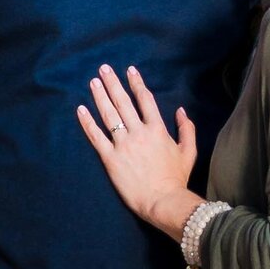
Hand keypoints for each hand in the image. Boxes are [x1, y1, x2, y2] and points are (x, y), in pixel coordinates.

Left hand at [79, 65, 198, 234]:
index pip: (145, 99)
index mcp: (157, 129)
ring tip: (93, 82)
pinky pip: (96, 137)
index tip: (129, 70)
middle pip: (123, 102)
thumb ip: (186, 129)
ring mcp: (123, 145)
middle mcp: (138, 132)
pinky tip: (80, 110)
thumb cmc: (176, 178)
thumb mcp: (189, 152)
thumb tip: (181, 111)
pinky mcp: (110, 158)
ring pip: (109, 115)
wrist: (162, 200)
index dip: (136, 83)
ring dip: (100, 96)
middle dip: (113, 83)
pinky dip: (87, 122)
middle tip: (103, 68)